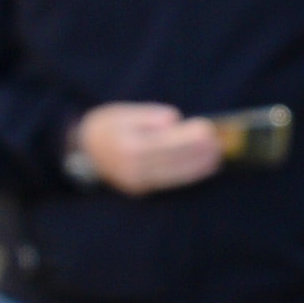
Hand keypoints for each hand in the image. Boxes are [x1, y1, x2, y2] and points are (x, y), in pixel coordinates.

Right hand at [74, 102, 222, 195]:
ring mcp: (137, 182)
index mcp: (128, 146)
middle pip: (172, 160)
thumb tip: (172, 120)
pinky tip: (205, 167)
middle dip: (198, 152)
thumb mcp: (121, 112)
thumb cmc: (107, 127)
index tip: (207, 129)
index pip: (164, 142)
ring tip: (218, 156)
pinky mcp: (141, 190)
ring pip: (174, 175)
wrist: (84, 153)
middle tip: (219, 143)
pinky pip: (169, 182)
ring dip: (198, 166)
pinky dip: (188, 175)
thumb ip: (147, 115)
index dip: (188, 137)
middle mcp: (132, 168)